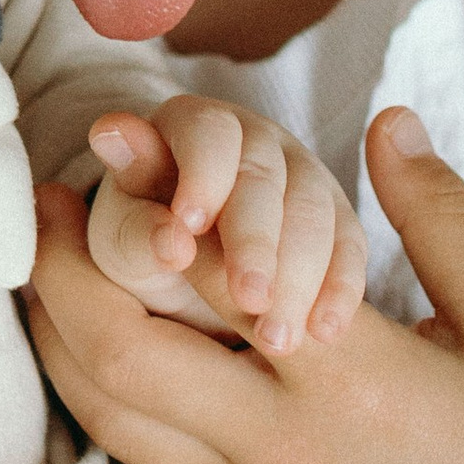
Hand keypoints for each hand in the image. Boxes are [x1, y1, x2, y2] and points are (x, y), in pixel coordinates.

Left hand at [27, 106, 463, 463]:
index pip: (216, 275)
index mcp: (347, 379)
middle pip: (122, 356)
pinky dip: (106, 407)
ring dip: (63, 338)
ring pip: (115, 420)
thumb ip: (442, 217)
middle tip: (46, 201)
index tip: (110, 137)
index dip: (150, 197)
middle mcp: (279, 446)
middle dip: (63, 273)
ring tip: (48, 265)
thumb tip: (390, 121)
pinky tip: (96, 359)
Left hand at [87, 93, 366, 353]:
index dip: (201, 175)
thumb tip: (114, 147)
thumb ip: (128, 205)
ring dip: (299, 277)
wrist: (184, 278)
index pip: (206, 133)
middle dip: (256, 242)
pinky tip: (324, 332)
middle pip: (264, 179)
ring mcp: (301, 176)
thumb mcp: (123, 239)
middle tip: (248, 300)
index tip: (189, 228)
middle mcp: (254, 141)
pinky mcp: (335, 222)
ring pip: (312, 214)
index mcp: (193, 125)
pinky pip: (349, 247)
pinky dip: (340, 290)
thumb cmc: (144, 249)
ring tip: (279, 338)